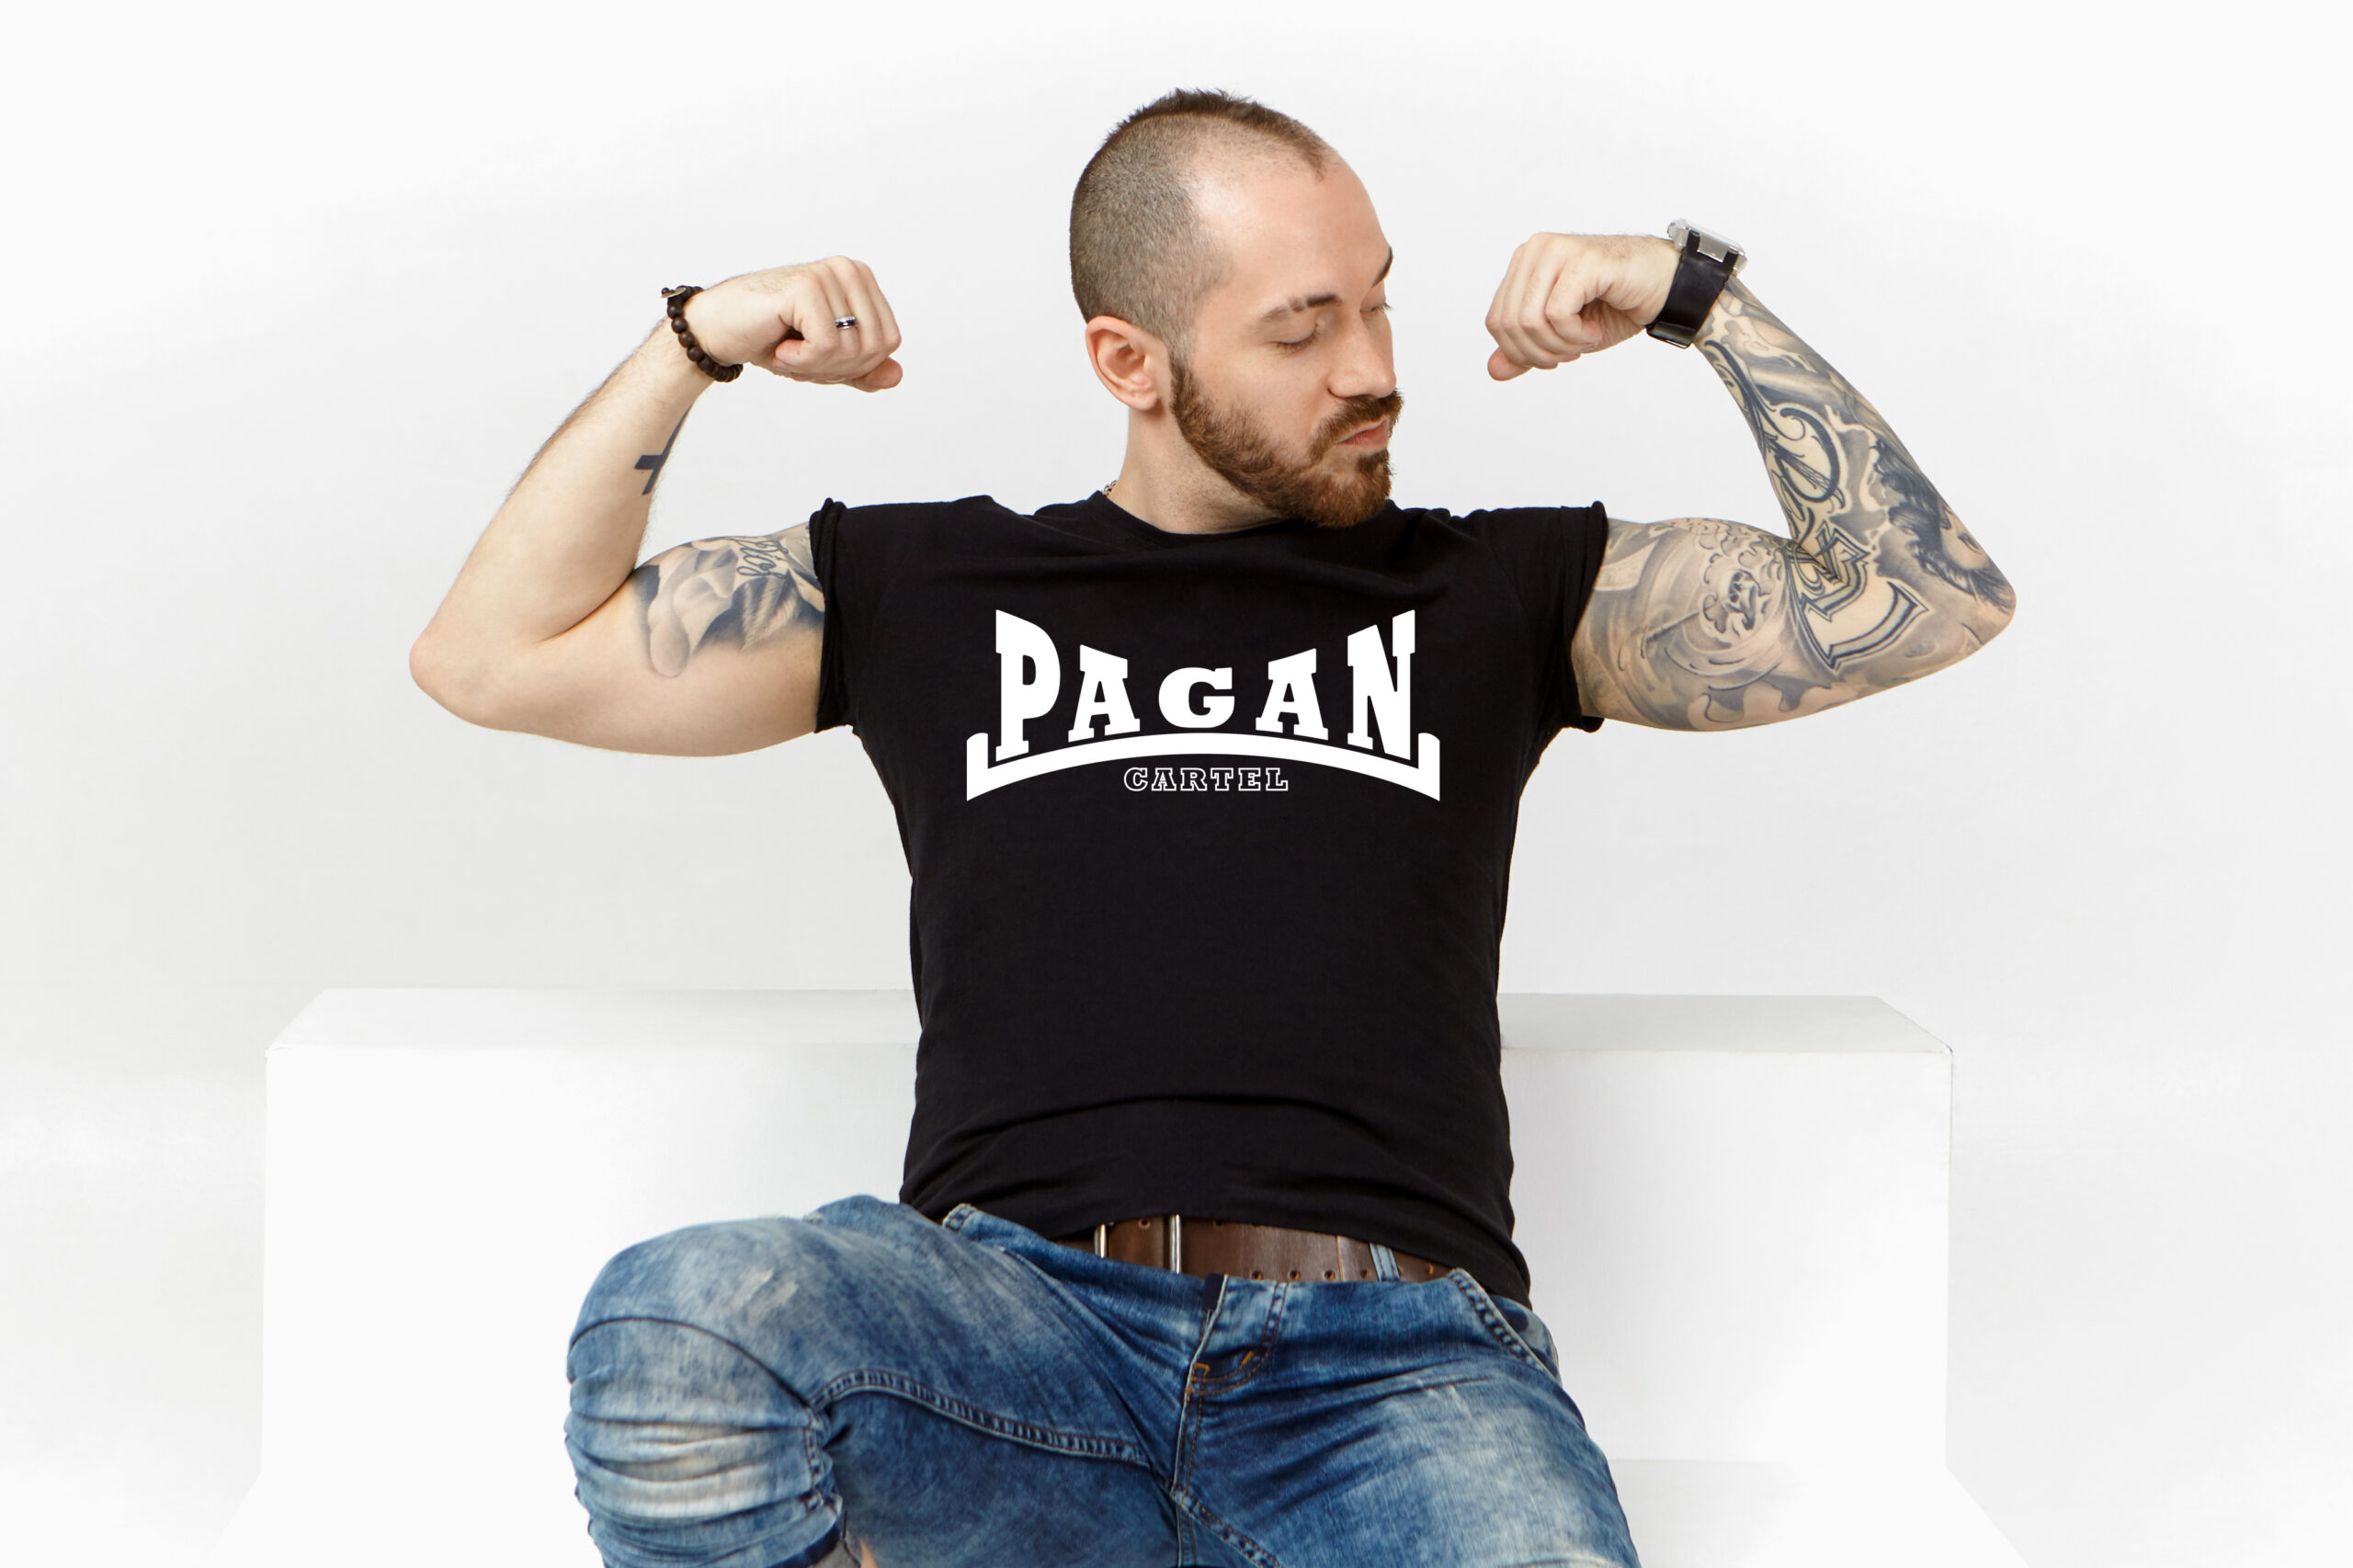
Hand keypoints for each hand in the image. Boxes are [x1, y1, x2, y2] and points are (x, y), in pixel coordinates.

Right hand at [682, 256, 905, 391]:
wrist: (718, 332)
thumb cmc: (771, 340)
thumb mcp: (826, 362)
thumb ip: (863, 369)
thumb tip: (897, 376)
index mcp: (861, 280)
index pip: (889, 342)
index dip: (857, 365)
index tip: (818, 355)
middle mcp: (849, 270)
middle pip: (876, 348)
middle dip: (838, 368)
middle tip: (800, 355)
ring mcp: (829, 274)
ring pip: (853, 350)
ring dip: (816, 366)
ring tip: (788, 349)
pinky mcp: (807, 287)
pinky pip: (828, 346)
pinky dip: (801, 360)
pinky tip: (779, 347)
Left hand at [1484, 233, 1678, 380]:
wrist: (1664, 289)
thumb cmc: (1615, 307)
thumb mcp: (1562, 337)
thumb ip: (1527, 351)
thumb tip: (1493, 371)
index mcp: (1525, 263)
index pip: (1496, 321)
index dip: (1521, 352)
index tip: (1554, 354)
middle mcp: (1536, 250)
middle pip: (1508, 324)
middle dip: (1539, 353)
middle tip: (1571, 353)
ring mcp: (1557, 250)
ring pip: (1529, 320)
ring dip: (1559, 345)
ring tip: (1585, 340)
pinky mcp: (1581, 260)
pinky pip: (1557, 314)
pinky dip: (1576, 335)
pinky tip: (1595, 330)